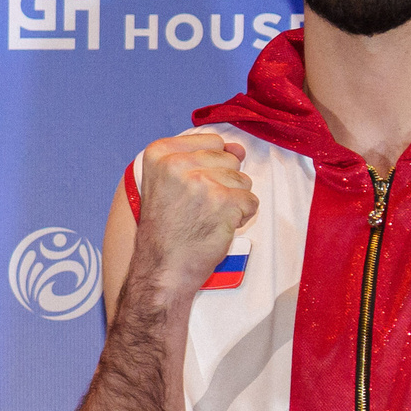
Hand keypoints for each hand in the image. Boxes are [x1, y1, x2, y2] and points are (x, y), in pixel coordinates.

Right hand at [133, 131, 256, 298]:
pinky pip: (251, 201)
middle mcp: (177, 164)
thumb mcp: (168, 182)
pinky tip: (218, 227)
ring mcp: (200, 182)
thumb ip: (202, 157)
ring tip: (207, 218)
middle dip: (222, 184)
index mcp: (159, 153)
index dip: (209, 166)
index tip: (188, 190)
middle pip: (229, 159)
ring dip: (232, 201)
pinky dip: (240, 217)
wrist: (162, 269)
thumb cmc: (167, 230)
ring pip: (242, 180)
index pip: (211, 140)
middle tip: (197, 208)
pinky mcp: (223, 202)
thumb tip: (239, 148)